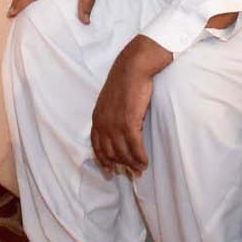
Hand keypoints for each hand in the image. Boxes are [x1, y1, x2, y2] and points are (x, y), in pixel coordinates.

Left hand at [88, 36, 171, 177]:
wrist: (132, 68)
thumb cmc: (124, 82)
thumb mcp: (109, 101)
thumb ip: (109, 116)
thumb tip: (116, 131)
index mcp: (97, 118)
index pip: (96, 146)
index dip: (103, 161)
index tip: (109, 171)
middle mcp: (104, 123)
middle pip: (110, 152)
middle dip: (120, 165)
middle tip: (130, 173)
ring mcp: (115, 124)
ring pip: (123, 152)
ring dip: (132, 163)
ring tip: (140, 169)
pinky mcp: (129, 122)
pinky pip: (135, 147)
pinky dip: (140, 157)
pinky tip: (145, 161)